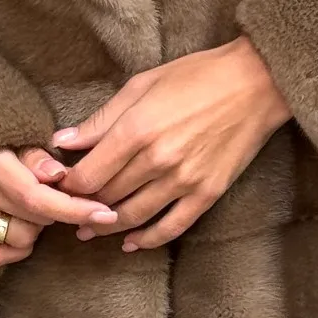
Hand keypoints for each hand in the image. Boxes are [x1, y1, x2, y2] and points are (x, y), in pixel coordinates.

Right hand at [0, 148, 117, 266]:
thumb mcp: (17, 141)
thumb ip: (37, 157)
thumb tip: (60, 174)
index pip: (40, 197)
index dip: (76, 207)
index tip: (104, 213)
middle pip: (38, 219)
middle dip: (60, 208)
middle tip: (58, 191)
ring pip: (23, 239)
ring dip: (39, 227)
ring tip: (35, 205)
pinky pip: (0, 256)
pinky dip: (19, 248)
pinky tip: (24, 228)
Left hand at [55, 38, 290, 251]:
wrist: (257, 82)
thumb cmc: (200, 75)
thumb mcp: (145, 84)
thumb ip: (103, 117)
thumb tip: (63, 141)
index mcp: (137, 130)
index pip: (86, 175)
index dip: (67, 186)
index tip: (61, 185)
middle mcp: (157, 160)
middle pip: (106, 197)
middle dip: (83, 204)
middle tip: (72, 206)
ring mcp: (184, 180)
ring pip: (132, 217)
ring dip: (107, 226)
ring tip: (92, 227)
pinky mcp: (207, 193)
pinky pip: (170, 227)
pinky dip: (146, 239)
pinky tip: (131, 242)